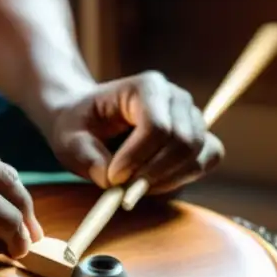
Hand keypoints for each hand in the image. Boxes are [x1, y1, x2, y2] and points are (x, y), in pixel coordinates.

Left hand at [48, 71, 223, 193]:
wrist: (90, 120)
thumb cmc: (81, 125)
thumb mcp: (69, 138)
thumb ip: (86, 156)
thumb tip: (109, 178)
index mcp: (147, 86)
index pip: (157, 126)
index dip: (137, 158)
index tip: (112, 178)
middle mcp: (176, 97)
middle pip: (183, 142)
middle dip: (153, 173)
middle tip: (124, 189)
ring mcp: (192, 117)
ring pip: (198, 154)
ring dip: (166, 179)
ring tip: (134, 187)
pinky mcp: (199, 138)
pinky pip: (207, 160)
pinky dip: (182, 178)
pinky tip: (153, 184)